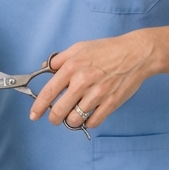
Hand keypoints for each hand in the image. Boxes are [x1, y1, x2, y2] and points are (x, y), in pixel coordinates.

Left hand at [29, 32, 156, 129]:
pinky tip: (88, 115)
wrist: (135, 54)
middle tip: (54, 118)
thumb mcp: (79, 47)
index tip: (34, 115)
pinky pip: (93, 121)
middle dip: (54, 118)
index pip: (48, 92)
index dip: (38, 107)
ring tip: (73, 115)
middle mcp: (82, 82)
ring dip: (71, 120)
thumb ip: (60, 58)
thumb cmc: (107, 50)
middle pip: (59, 111)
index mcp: (71, 67)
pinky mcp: (111, 103)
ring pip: (75, 119)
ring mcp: (97, 94)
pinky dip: (88, 122)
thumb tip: (46, 67)